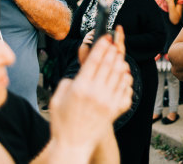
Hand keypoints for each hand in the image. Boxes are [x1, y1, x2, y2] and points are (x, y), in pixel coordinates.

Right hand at [49, 32, 132, 150]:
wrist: (73, 145)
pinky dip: (125, 78)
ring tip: (119, 55)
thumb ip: (67, 82)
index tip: (105, 37)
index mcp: (80, 87)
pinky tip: (124, 73)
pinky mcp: (115, 109)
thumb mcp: (58, 98)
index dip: (101, 45)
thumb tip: (78, 73)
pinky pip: (125, 88)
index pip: (94, 60)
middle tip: (114, 42)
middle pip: (109, 64)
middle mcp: (95, 92)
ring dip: (120, 61)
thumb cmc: (63, 122)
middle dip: (112, 50)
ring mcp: (107, 101)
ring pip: (119, 74)